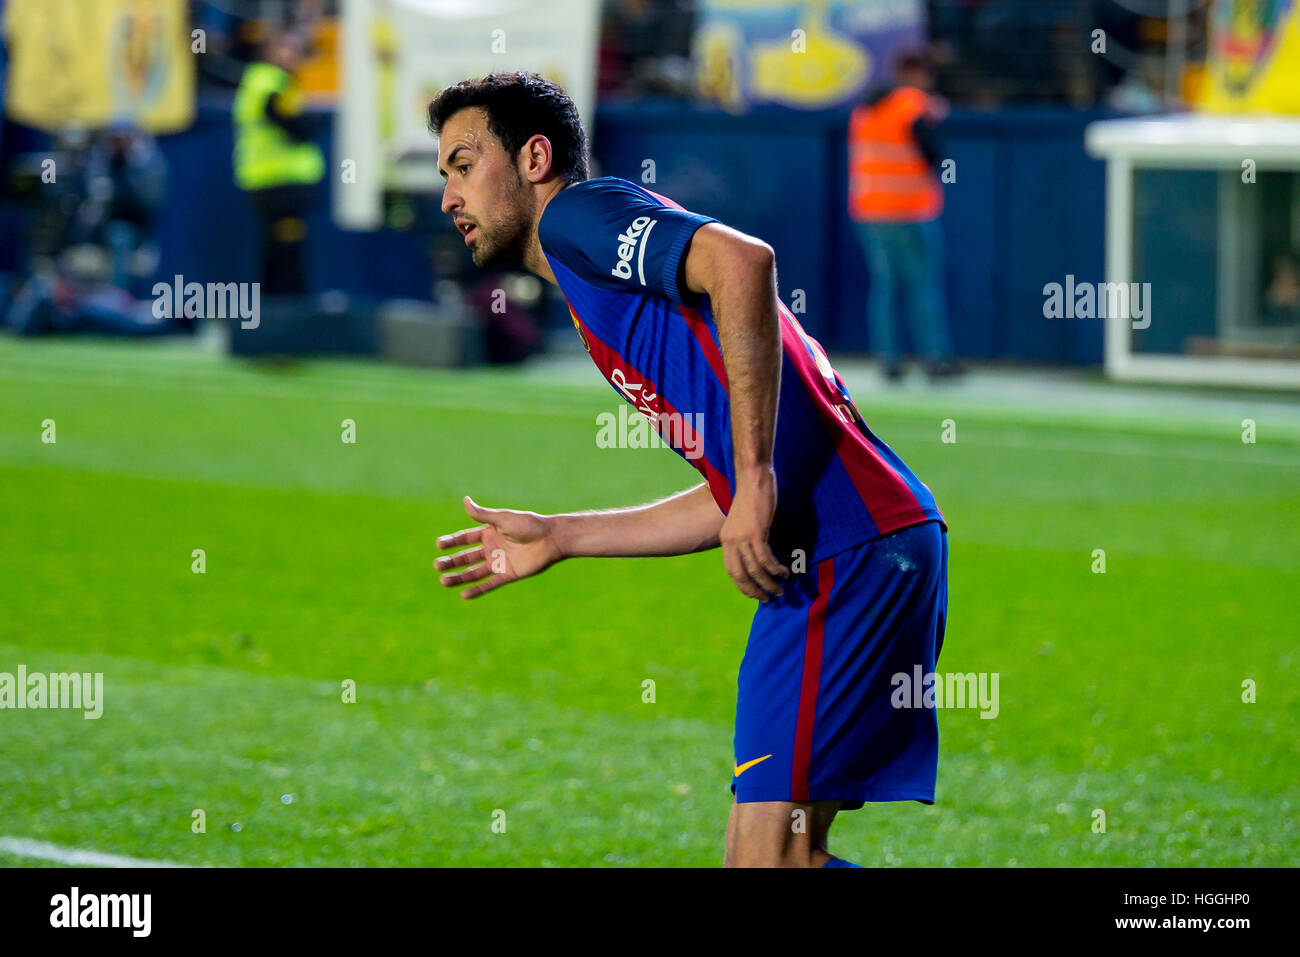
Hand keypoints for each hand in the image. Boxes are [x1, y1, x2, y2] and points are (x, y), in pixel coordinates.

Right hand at [435, 496, 562, 598]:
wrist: (550, 539)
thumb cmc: (528, 525)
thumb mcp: (502, 518)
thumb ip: (482, 515)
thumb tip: (465, 500)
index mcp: (490, 532)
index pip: (465, 538)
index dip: (452, 542)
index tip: (438, 545)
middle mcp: (492, 548)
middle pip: (467, 557)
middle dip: (451, 562)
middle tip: (437, 565)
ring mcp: (499, 562)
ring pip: (475, 572)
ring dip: (459, 577)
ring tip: (443, 582)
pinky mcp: (508, 574)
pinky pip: (490, 584)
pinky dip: (477, 590)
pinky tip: (463, 594)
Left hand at [719, 467, 788, 600]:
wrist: (754, 478)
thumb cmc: (753, 498)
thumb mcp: (745, 522)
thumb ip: (748, 540)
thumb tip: (759, 558)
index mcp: (726, 539)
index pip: (731, 571)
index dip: (743, 585)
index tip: (755, 594)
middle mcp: (730, 541)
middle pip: (740, 575)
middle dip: (754, 590)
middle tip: (769, 599)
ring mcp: (742, 537)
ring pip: (755, 570)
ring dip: (769, 583)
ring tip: (780, 590)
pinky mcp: (756, 533)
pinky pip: (766, 559)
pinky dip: (776, 569)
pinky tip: (786, 572)